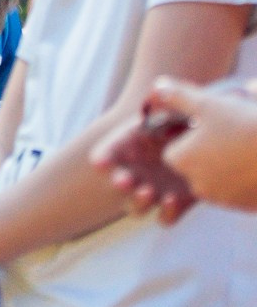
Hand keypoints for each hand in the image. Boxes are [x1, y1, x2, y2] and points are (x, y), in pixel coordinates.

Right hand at [91, 103, 199, 224]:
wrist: (205, 135)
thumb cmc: (185, 118)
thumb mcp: (176, 105)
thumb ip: (166, 97)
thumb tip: (157, 88)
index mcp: (128, 149)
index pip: (105, 156)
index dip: (102, 159)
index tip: (101, 162)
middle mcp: (134, 173)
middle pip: (118, 184)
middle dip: (119, 183)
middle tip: (125, 181)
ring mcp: (152, 190)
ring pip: (136, 206)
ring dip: (138, 201)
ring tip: (149, 192)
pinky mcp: (174, 204)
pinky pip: (165, 217)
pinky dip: (167, 213)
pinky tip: (175, 200)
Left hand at [142, 77, 256, 212]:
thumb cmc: (247, 124)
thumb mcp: (210, 104)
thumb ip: (179, 97)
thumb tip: (157, 86)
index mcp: (182, 161)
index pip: (175, 150)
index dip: (192, 138)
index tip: (212, 128)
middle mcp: (195, 185)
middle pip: (197, 166)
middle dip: (211, 154)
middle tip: (236, 136)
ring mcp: (221, 199)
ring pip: (219, 179)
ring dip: (230, 167)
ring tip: (249, 148)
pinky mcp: (244, 206)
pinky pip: (240, 191)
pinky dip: (247, 180)